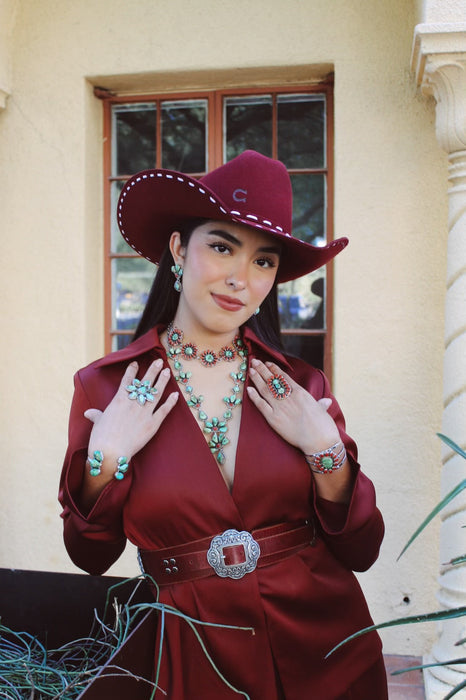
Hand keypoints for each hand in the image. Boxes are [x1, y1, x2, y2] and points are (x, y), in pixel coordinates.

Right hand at [85, 359, 177, 473]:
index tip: (136, 363)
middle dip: (152, 371)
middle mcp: (133, 403)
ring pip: (156, 393)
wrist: (111, 453)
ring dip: (162, 381)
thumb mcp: (98, 423)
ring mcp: (144, 413)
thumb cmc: (101, 438)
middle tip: (158, 361)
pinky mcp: (153, 424)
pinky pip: (164, 410)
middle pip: (145, 383)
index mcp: (119, 400)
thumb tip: (89, 413)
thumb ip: (96, 415)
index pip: (127, 380)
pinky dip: (170, 402)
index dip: (132, 370)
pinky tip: (175, 395)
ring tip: (167, 371)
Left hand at [246, 359, 339, 454]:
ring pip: (265, 389)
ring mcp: (280, 407)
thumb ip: (320, 404)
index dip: (274, 369)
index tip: (267, 363)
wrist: (319, 440)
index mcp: (300, 393)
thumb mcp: (322, 411)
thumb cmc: (323, 426)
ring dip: (256, 378)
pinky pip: (261, 405)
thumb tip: (326, 401)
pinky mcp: (273, 419)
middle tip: (254, 361)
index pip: (284, 377)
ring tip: (250, 370)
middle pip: (272, 380)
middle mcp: (289, 397)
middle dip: (262, 369)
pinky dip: (254, 396)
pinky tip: (249, 389)